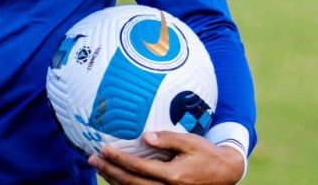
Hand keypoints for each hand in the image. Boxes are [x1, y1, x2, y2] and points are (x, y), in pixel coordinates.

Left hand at [88, 132, 244, 184]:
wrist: (224, 173)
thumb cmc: (206, 154)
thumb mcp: (190, 141)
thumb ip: (167, 139)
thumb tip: (144, 136)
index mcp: (173, 175)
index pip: (138, 167)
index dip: (119, 159)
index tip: (103, 149)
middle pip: (131, 183)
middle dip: (110, 171)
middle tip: (92, 159)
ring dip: (114, 180)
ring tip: (99, 168)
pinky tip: (116, 178)